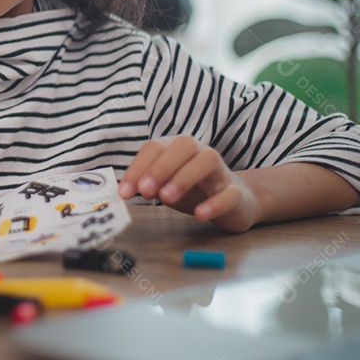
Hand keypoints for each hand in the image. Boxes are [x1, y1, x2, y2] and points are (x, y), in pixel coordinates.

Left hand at [117, 135, 261, 232]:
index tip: (124, 192)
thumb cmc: (193, 189)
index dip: (137, 167)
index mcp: (178, 148)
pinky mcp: (237, 193)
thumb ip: (145, 184)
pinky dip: (214, 203)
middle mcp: (200, 153)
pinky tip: (199, 214)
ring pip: (207, 160)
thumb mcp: (164, 185)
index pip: (155, 147)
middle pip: (183, 145)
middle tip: (145, 192)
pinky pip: (229, 193)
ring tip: (166, 198)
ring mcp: (221, 171)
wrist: (235, 201)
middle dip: (160, 167)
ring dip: (184, 177)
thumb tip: (122, 190)